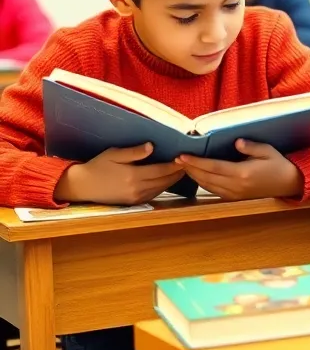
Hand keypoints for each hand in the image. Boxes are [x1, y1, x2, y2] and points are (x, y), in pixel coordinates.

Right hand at [52, 143, 184, 204]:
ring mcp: (135, 198)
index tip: (184, 158)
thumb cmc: (97, 166)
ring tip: (180, 171)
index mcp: (133, 176)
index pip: (162, 170)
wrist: (82, 186)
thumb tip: (152, 146)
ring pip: (161, 189)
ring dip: (172, 180)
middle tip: (188, 164)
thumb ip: (134, 152)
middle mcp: (137, 189)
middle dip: (177, 173)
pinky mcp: (133, 202)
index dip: (175, 165)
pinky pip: (153, 195)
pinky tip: (166, 180)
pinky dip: (162, 187)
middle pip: (165, 181)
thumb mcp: (114, 154)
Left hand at [174, 140, 303, 199]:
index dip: (196, 162)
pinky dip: (203, 183)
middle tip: (178, 159)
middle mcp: (236, 186)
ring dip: (195, 176)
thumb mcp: (267, 150)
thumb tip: (236, 142)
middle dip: (190, 169)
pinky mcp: (235, 198)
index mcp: (243, 173)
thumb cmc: (278, 164)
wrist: (289, 184)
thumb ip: (251, 146)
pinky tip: (199, 175)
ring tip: (185, 166)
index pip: (213, 167)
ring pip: (207, 186)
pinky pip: (214, 191)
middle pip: (206, 178)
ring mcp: (235, 194)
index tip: (182, 156)